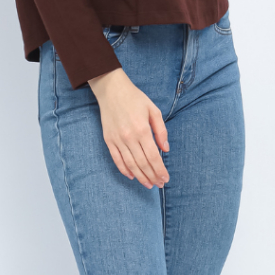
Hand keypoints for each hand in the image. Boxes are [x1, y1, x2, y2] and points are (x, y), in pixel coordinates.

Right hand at [88, 68, 169, 188]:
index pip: (153, 156)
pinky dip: (124, 170)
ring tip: (149, 184)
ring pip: (130, 165)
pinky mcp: (108, 140)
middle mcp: (129, 137)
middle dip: (152, 176)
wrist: (112, 90)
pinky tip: (132, 176)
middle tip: (159, 184)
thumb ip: (161, 130)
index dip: (160, 170)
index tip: (165, 178)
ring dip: (140, 177)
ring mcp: (117, 140)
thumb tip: (165, 149)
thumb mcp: (153, 109)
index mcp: (142, 129)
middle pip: (142, 163)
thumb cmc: (135, 98)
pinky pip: (116, 159)